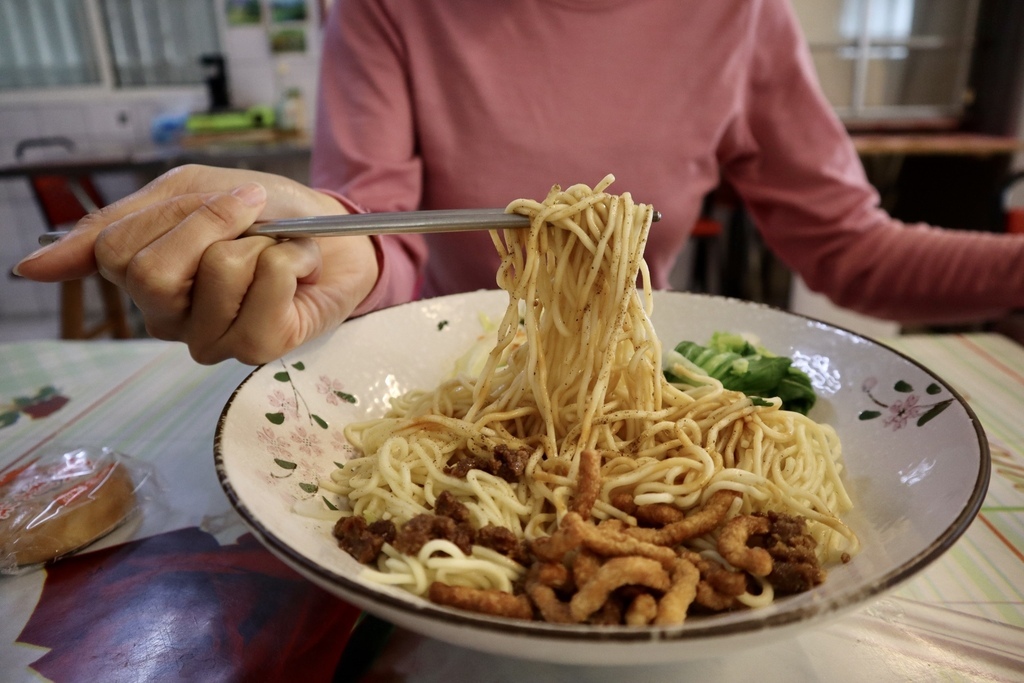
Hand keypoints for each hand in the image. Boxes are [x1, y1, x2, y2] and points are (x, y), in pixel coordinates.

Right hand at [14, 164, 378, 364]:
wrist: (338, 231)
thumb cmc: (265, 213)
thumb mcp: (188, 193)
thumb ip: (115, 224)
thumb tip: (29, 266)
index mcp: (141, 277)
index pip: (113, 252)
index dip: (180, 216)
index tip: (227, 198)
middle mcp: (167, 318)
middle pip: (152, 274)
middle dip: (214, 226)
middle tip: (253, 221)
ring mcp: (210, 339)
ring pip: (217, 275)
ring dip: (262, 243)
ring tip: (278, 248)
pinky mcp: (257, 350)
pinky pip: (266, 292)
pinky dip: (293, 261)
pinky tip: (300, 269)